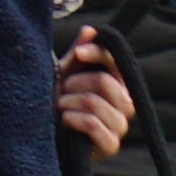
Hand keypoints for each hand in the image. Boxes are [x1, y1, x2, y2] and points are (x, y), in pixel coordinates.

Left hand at [54, 32, 132, 159]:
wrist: (50, 138)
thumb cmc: (61, 104)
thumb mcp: (67, 75)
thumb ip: (79, 53)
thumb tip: (90, 30)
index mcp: (118, 84)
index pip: (117, 61)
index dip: (98, 54)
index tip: (78, 54)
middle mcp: (125, 104)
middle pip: (104, 82)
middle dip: (75, 83)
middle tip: (62, 90)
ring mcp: (119, 126)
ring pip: (95, 103)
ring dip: (69, 102)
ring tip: (60, 107)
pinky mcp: (110, 145)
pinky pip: (92, 124)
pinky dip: (72, 119)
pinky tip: (64, 120)